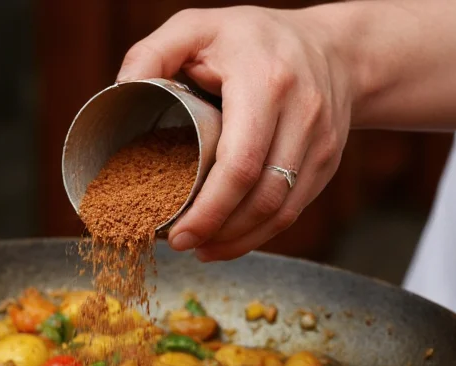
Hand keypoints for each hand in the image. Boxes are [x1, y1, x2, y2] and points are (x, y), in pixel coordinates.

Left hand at [117, 6, 352, 260]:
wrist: (335, 49)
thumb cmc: (252, 39)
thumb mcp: (197, 27)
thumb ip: (153, 53)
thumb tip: (120, 91)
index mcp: (266, 82)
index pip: (240, 163)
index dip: (208, 209)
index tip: (176, 233)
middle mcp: (302, 114)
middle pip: (262, 195)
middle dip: (220, 231)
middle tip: (181, 244)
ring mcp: (321, 142)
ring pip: (281, 210)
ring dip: (240, 239)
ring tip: (203, 248)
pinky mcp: (327, 162)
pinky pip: (294, 209)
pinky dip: (261, 233)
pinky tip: (231, 240)